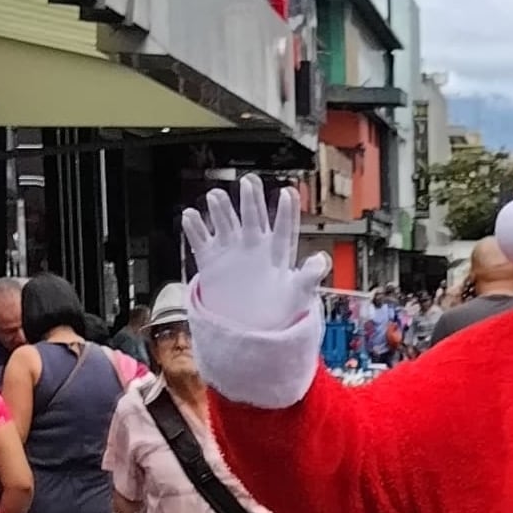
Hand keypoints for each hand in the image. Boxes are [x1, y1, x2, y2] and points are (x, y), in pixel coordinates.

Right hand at [181, 174, 328, 333]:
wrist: (248, 329)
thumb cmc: (277, 312)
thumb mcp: (298, 295)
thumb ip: (309, 277)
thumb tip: (321, 260)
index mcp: (277, 252)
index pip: (283, 228)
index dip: (286, 212)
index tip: (288, 193)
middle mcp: (253, 245)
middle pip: (253, 217)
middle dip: (251, 200)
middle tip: (249, 182)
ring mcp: (231, 250)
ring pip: (226, 222)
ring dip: (221, 209)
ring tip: (216, 196)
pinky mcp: (211, 260)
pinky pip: (201, 240)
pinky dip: (194, 228)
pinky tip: (190, 215)